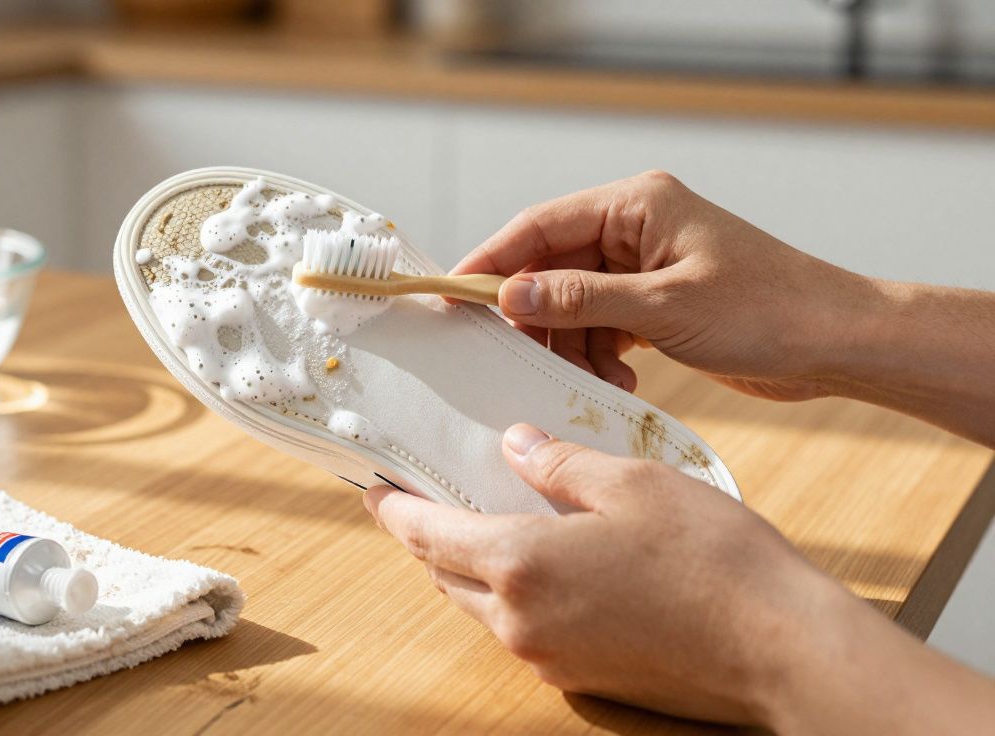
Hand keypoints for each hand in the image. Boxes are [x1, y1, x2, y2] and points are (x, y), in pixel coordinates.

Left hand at [363, 423, 994, 731]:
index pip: (425, 534)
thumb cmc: (711, 558)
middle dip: (427, 535)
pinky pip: (520, 628)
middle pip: (444, 574)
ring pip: (480, 605)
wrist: (779, 646)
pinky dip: (510, 592)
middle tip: (425, 496)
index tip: (373, 486)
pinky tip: (540, 559)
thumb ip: (558, 463)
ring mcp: (548, 657)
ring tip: (481, 519)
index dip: (393, 508)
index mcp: (519, 564)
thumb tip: (514, 445)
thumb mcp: (630, 482)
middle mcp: (519, 621)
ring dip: (468, 566)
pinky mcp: (581, 677)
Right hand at [453, 170, 879, 400]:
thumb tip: (510, 296)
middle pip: (551, 268)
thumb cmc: (767, 311)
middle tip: (512, 360)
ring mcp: (645, 267)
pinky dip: (600, 356)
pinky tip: (620, 381)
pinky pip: (602, 326)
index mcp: (637, 205)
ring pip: (573, 305)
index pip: (540, 226)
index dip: (491, 262)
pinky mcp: (657, 303)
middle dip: (535, 318)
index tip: (452, 299)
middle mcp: (635, 228)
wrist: (837, 344)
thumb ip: (580, 299)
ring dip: (573, 348)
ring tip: (594, 380)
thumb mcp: (664, 308)